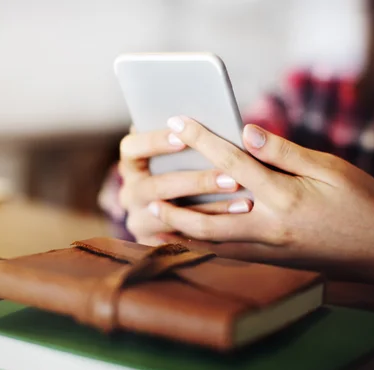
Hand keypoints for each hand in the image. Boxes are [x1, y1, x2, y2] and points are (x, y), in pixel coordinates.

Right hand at [118, 122, 251, 244]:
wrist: (184, 209)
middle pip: (155, 187)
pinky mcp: (153, 242)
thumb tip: (211, 123)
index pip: (132, 148)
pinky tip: (237, 220)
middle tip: (232, 176)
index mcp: (131, 163)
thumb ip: (188, 138)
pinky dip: (212, 227)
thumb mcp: (181, 151)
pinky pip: (183, 237)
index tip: (184, 136)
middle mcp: (129, 192)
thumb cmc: (189, 166)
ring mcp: (139, 220)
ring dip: (209, 208)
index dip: (155, 142)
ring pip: (170, 216)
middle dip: (195, 182)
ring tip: (244, 200)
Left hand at [152, 117, 373, 287]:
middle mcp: (269, 228)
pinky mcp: (271, 262)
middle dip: (173, 207)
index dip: (202, 139)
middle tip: (147, 194)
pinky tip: (186, 237)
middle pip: (206, 219)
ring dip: (180, 233)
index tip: (178, 121)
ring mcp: (268, 250)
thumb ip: (283, 152)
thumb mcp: (329, 168)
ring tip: (154, 220)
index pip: (231, 163)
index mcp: (283, 197)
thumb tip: (246, 131)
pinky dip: (201, 246)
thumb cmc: (361, 202)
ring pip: (212, 244)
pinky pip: (226, 254)